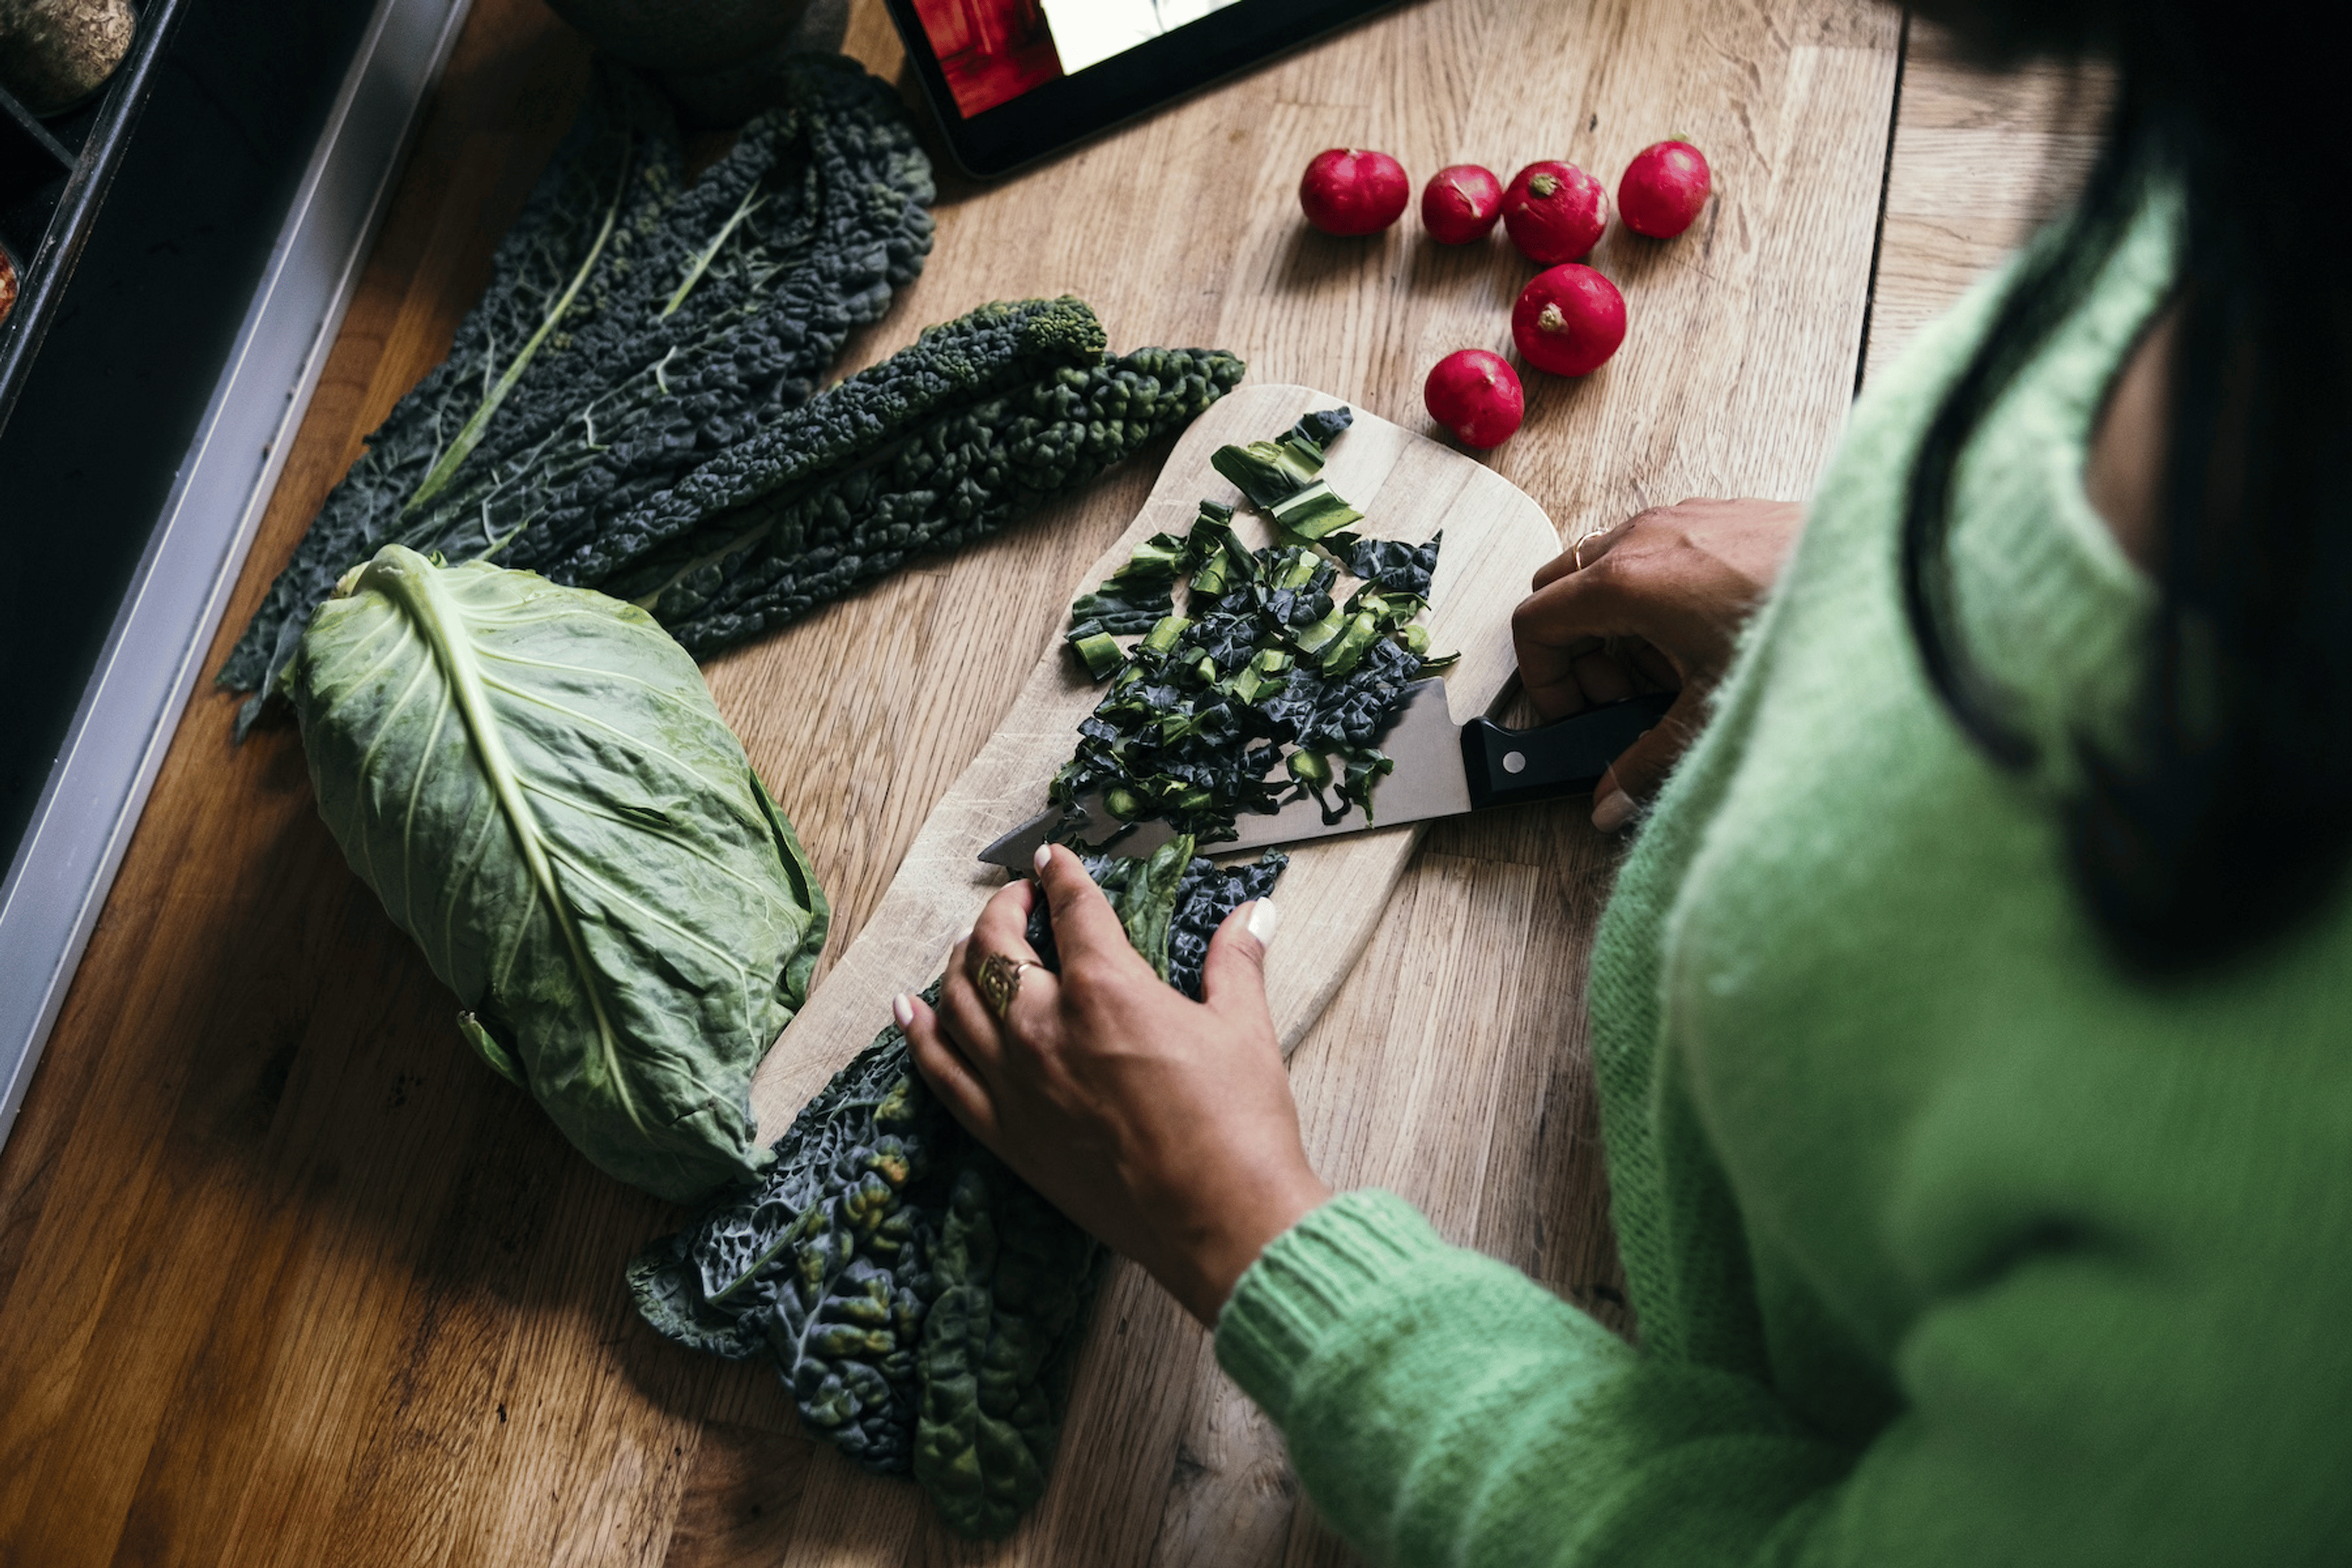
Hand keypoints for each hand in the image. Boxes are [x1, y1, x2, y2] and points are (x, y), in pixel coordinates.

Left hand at [898, 846, 1329, 1325]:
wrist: (1220, 1221)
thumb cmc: (1238, 1127)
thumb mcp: (1244, 1029)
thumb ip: (1236, 964)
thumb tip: (1255, 914)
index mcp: (1106, 989)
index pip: (1071, 908)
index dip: (1061, 875)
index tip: (1053, 859)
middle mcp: (1045, 1028)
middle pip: (994, 946)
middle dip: (1003, 910)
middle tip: (1019, 901)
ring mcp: (1017, 1083)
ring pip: (956, 1000)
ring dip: (961, 960)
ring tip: (975, 944)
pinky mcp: (1007, 1134)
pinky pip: (940, 1073)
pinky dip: (919, 1033)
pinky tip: (909, 1009)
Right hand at [1513, 498, 1802, 829]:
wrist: (1879, 575)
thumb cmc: (1796, 625)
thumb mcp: (1710, 711)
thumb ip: (1647, 763)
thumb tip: (1610, 801)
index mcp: (1625, 581)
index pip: (1534, 622)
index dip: (1542, 678)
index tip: (1575, 713)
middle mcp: (1643, 537)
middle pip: (1560, 589)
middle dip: (1578, 651)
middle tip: (1620, 696)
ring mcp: (1679, 518)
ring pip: (1606, 569)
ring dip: (1619, 625)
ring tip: (1671, 671)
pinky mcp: (1715, 514)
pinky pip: (1655, 551)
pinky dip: (1657, 596)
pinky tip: (1705, 637)